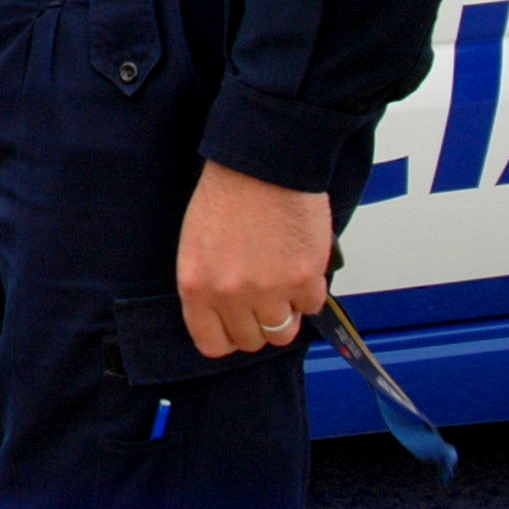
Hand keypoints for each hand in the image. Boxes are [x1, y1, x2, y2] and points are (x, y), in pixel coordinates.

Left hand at [176, 160, 334, 356]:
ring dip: (286, 312)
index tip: (235, 327)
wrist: (261, 165)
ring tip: (282, 282)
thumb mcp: (196, 245)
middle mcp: (230, 294)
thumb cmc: (226, 195)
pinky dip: (309, 291)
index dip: (227, 337)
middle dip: (258, 324)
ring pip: (284, 332)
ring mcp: (269, 290)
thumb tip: (226, 317)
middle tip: (263, 300)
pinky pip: (312, 306)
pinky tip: (298, 264)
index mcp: (196, 286)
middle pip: (252, 341)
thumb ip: (208, 286)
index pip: (211, 343)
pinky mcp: (303, 279)